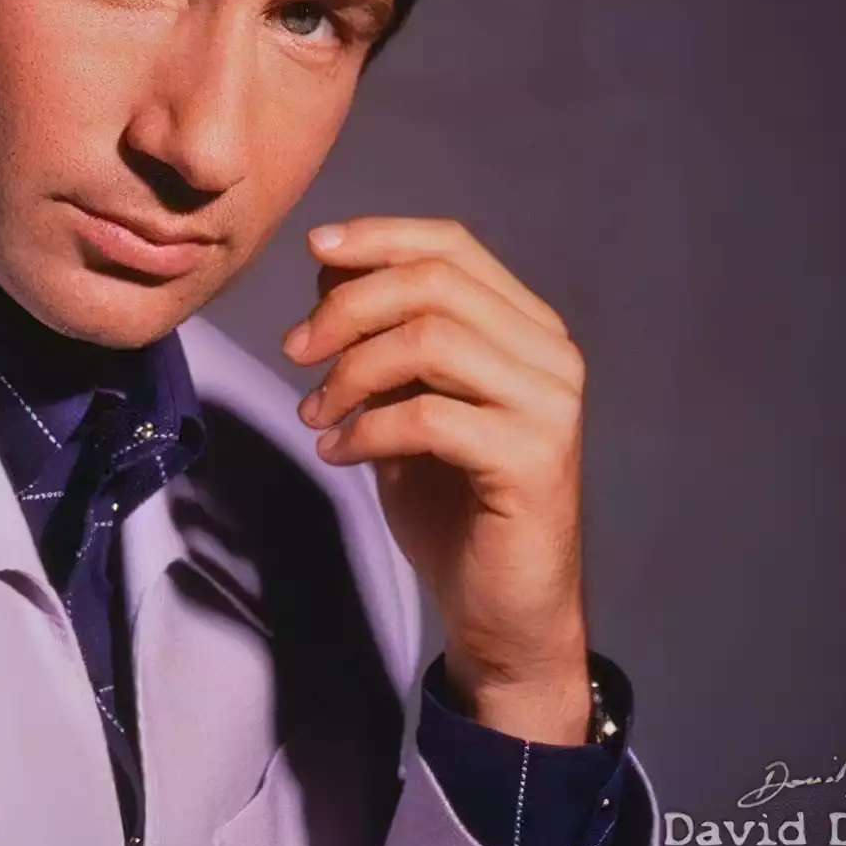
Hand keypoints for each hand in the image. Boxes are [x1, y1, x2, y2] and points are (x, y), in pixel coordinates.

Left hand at [283, 216, 591, 743]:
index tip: (313, 247)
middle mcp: (551, 354)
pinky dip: (366, 429)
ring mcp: (549, 405)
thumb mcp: (404, 401)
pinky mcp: (533, 459)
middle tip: (294, 350)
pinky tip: (337, 452)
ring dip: (351, 370)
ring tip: (316, 412)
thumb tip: (330, 266)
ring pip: (431, 340)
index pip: (453, 244)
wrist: (503, 609)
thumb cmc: (452, 503)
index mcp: (527, 327)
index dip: (379, 236)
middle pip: (434, 283)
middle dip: (347, 306)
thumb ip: (383, 336)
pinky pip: (429, 417)